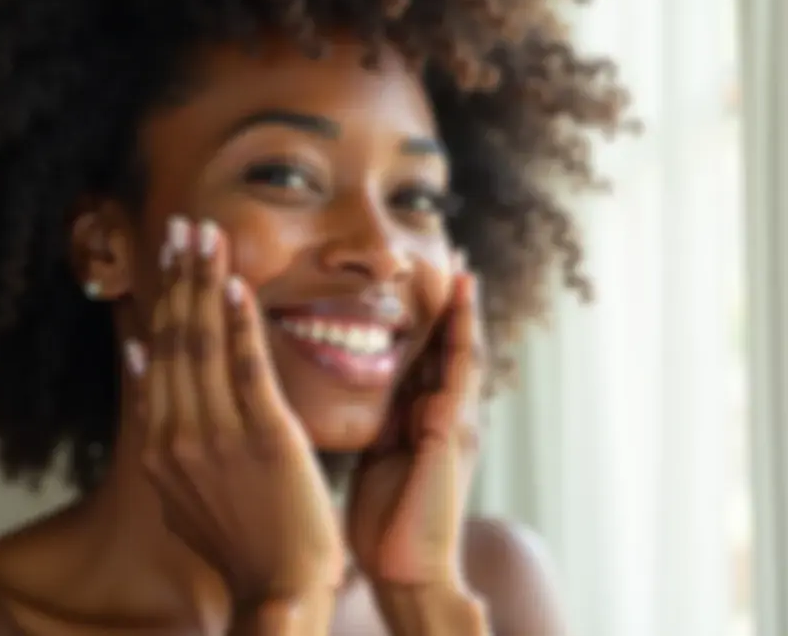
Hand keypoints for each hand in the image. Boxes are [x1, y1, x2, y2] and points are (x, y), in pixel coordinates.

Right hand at [125, 216, 343, 606]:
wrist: (280, 588)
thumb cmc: (240, 539)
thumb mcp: (179, 486)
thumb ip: (158, 424)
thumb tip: (138, 359)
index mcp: (160, 444)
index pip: (157, 355)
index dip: (163, 299)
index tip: (166, 257)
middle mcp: (178, 434)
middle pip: (174, 338)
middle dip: (179, 276)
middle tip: (183, 224)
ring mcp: (218, 435)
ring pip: (202, 343)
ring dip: (203, 283)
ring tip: (206, 234)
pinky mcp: (264, 438)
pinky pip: (246, 368)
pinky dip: (238, 323)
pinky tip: (236, 284)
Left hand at [347, 253, 483, 588]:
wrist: (406, 570)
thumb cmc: (385, 522)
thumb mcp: (377, 457)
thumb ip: (380, 423)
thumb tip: (362, 396)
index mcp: (425, 420)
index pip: (428, 358)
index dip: (428, 320)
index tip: (421, 281)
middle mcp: (446, 414)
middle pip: (450, 346)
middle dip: (452, 304)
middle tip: (450, 254)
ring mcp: (454, 421)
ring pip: (461, 350)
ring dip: (462, 308)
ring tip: (462, 266)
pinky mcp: (451, 430)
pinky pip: (459, 370)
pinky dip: (460, 331)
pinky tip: (460, 299)